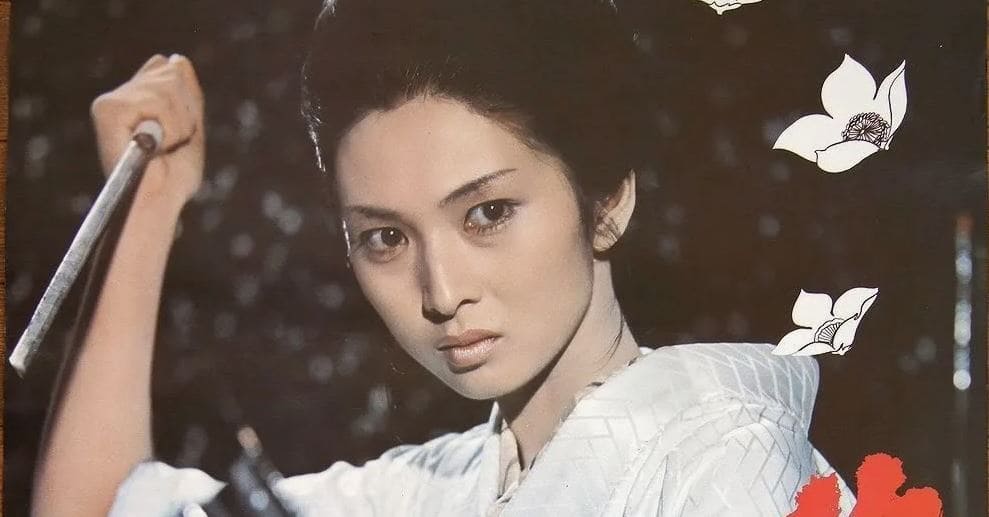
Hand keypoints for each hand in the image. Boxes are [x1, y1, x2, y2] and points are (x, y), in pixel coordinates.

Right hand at [90, 54, 204, 206]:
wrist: (158, 202)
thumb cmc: (173, 178)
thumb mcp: (189, 129)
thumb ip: (186, 94)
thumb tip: (177, 59)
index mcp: (135, 98)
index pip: (170, 68)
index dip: (186, 104)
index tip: (178, 136)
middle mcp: (118, 96)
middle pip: (172, 74)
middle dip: (185, 115)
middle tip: (171, 147)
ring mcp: (110, 102)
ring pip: (167, 89)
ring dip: (178, 125)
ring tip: (163, 150)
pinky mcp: (107, 110)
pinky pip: (156, 103)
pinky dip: (168, 128)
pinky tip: (154, 148)